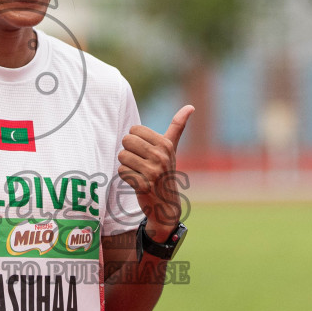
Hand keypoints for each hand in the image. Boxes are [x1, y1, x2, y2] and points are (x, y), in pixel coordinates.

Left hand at [118, 105, 192, 238]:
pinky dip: (125, 177)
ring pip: (122, 156)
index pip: (134, 130)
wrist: (166, 204)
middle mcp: (160, 156)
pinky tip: (136, 181)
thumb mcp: (172, 148)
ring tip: (138, 172)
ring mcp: (152, 171)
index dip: (135, 140)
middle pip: (126, 141)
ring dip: (126, 165)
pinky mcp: (143, 185)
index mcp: (166, 144)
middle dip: (129, 151)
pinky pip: (121, 171)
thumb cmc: (165, 171)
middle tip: (139, 162)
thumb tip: (190, 106)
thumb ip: (178, 126)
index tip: (145, 151)